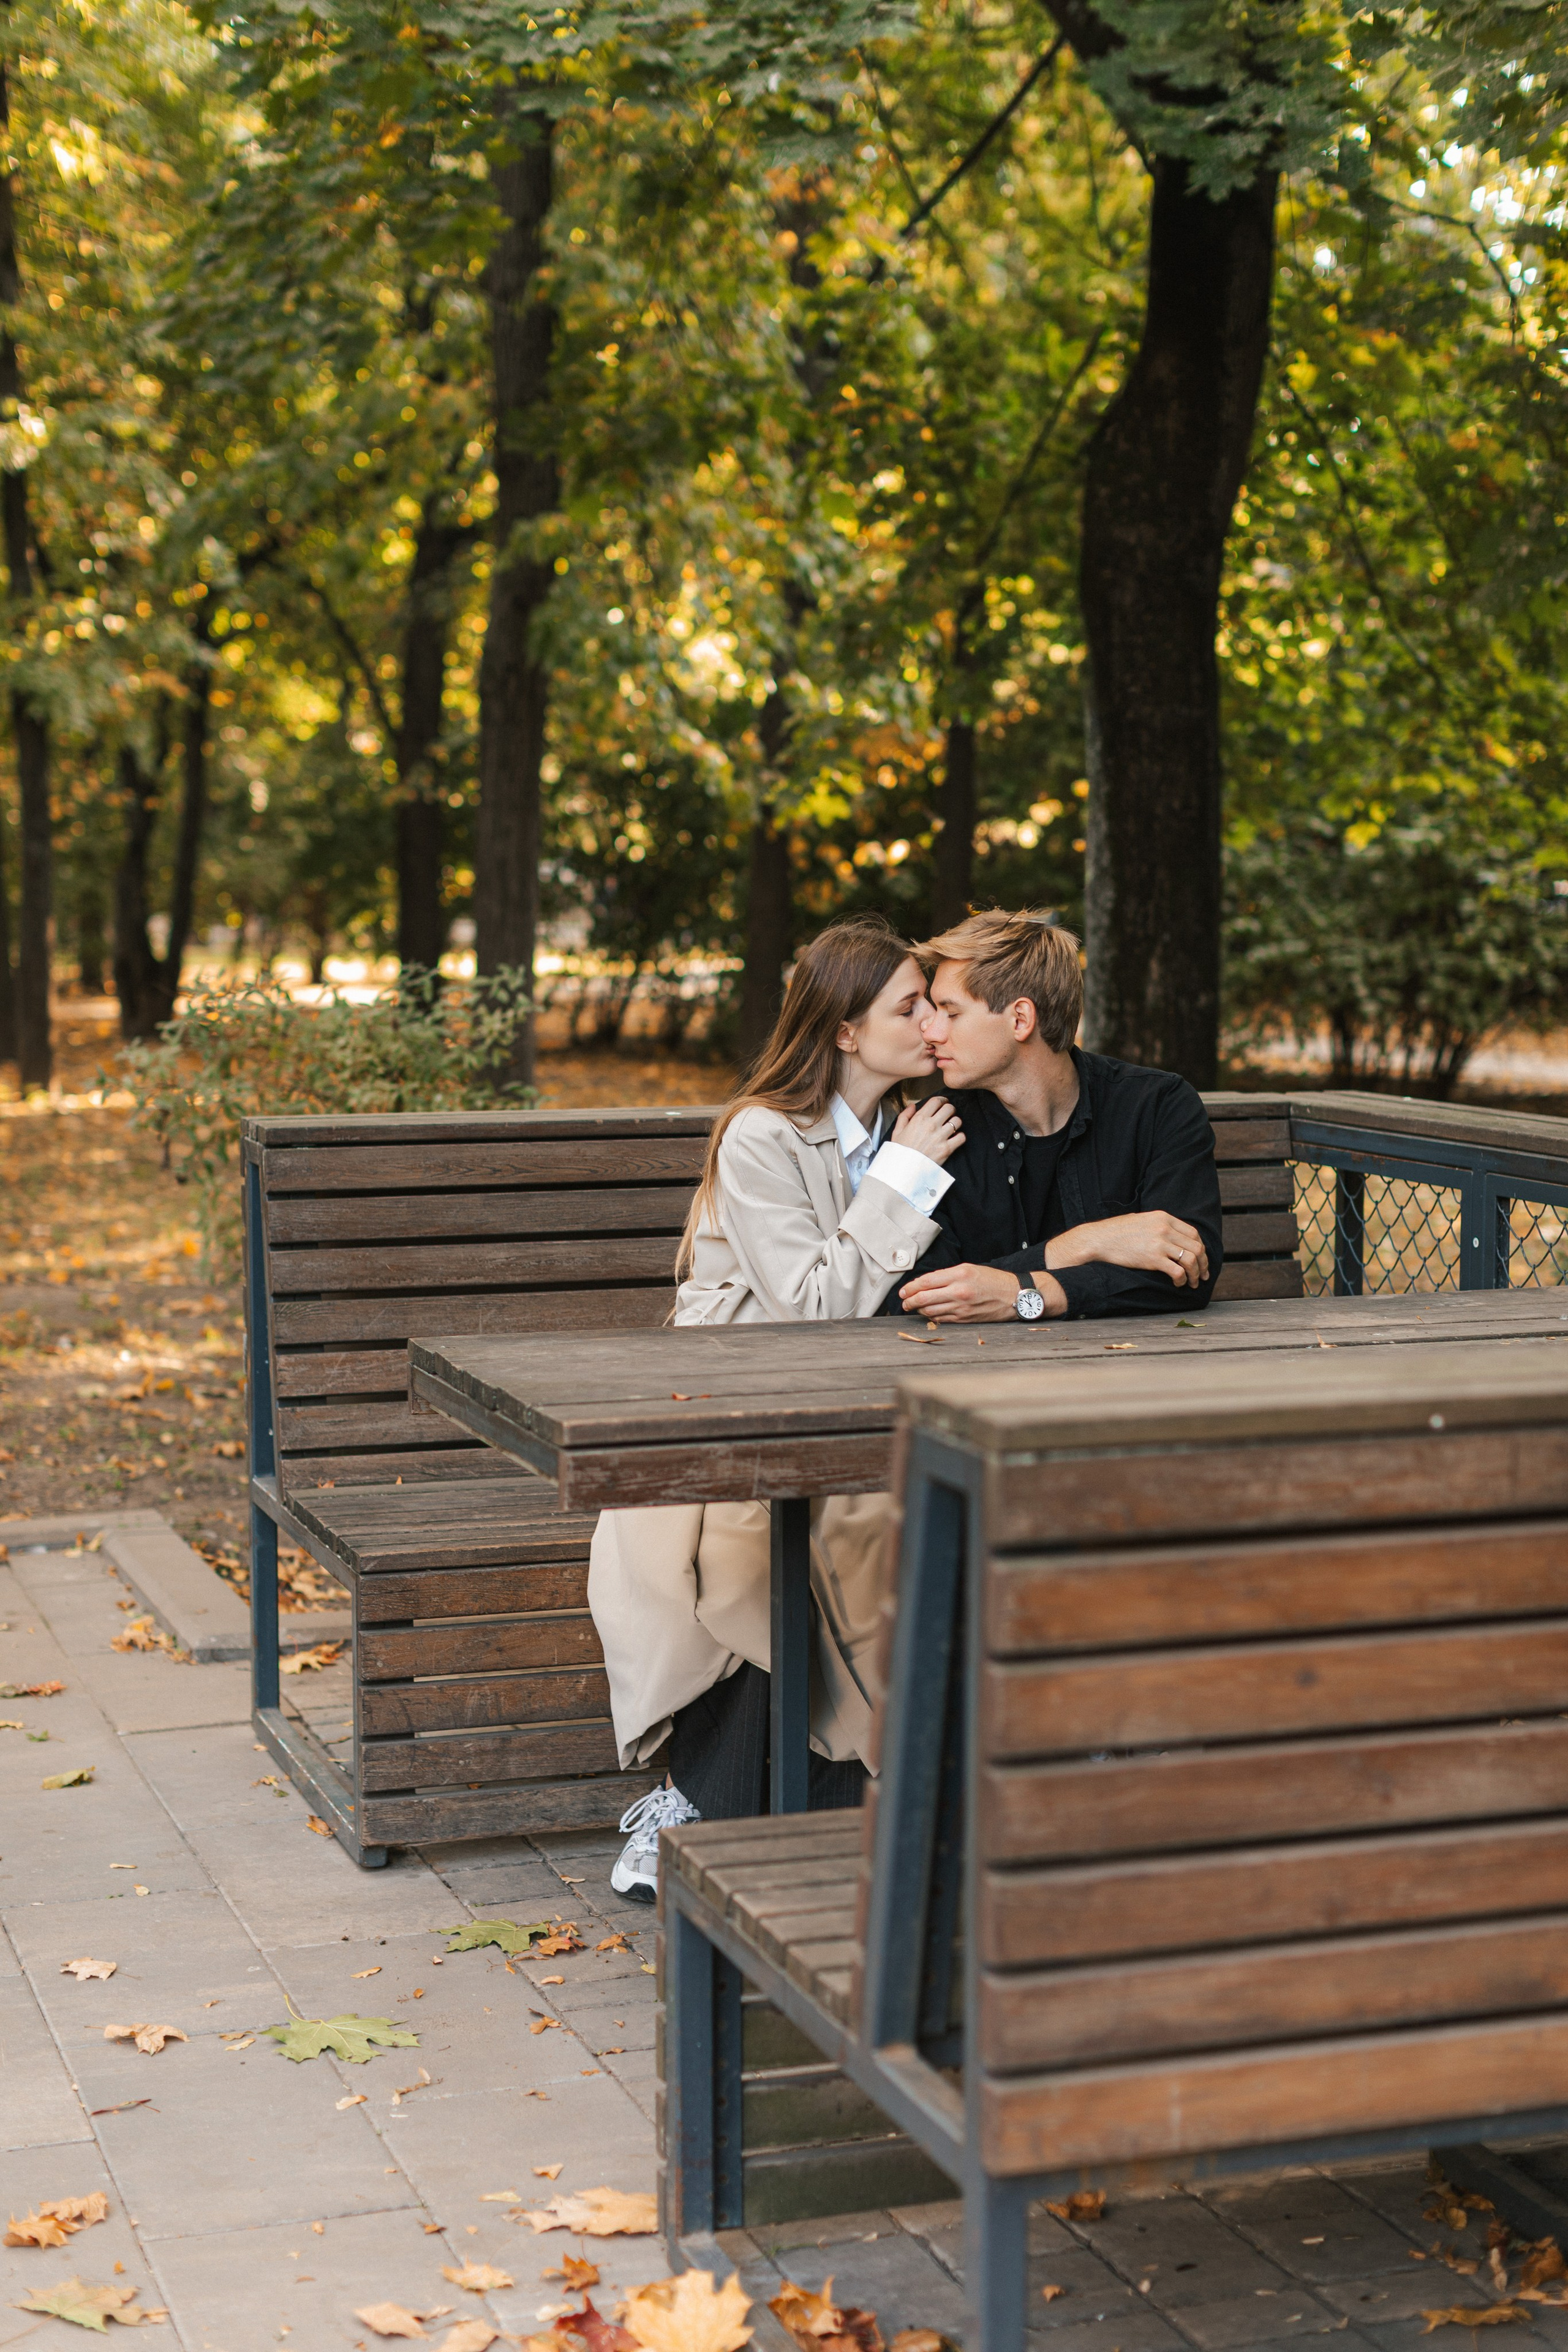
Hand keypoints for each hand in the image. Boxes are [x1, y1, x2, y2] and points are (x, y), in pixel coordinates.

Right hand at [891, 1095, 964, 1165]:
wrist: (904, 1170)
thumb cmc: (901, 1151)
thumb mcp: (897, 1131)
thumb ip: (905, 1115)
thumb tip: (913, 1106)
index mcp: (919, 1119)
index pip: (936, 1101)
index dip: (941, 1100)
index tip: (943, 1103)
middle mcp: (931, 1125)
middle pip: (950, 1108)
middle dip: (950, 1110)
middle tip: (948, 1115)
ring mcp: (940, 1137)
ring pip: (957, 1121)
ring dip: (955, 1123)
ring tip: (951, 1127)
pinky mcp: (947, 1149)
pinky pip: (961, 1137)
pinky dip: (960, 1137)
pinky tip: (954, 1139)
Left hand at [897, 1263, 1036, 1321]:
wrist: (1014, 1295)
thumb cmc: (993, 1279)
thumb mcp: (970, 1268)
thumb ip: (948, 1274)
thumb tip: (928, 1282)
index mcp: (959, 1275)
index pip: (926, 1282)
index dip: (910, 1287)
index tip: (903, 1291)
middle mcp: (958, 1291)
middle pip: (924, 1298)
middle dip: (909, 1301)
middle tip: (904, 1302)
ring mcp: (961, 1308)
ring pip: (930, 1311)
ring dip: (919, 1311)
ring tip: (914, 1308)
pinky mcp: (965, 1319)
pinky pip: (942, 1320)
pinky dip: (932, 1317)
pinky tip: (929, 1314)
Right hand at [1051, 1211, 1209, 1288]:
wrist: (1099, 1239)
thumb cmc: (1116, 1231)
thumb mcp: (1142, 1220)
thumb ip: (1159, 1225)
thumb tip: (1172, 1236)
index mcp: (1164, 1217)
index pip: (1193, 1233)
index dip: (1201, 1248)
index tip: (1201, 1260)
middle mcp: (1165, 1228)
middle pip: (1197, 1247)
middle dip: (1203, 1264)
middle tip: (1202, 1275)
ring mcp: (1160, 1243)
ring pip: (1191, 1260)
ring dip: (1195, 1274)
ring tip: (1192, 1283)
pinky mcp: (1153, 1258)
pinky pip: (1178, 1271)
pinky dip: (1183, 1280)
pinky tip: (1178, 1284)